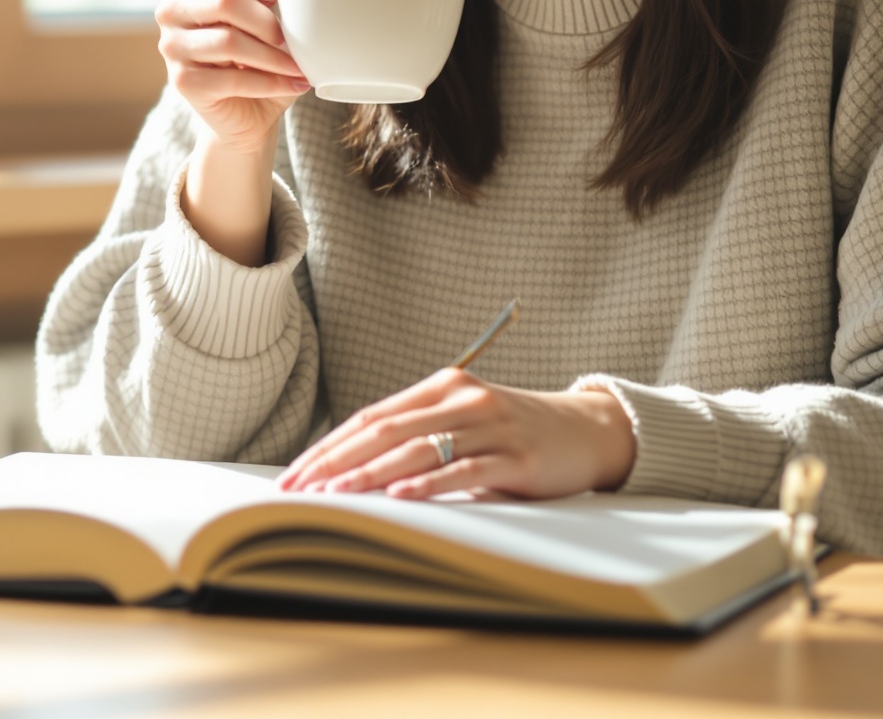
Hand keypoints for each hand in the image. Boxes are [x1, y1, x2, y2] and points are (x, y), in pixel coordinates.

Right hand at [156, 0, 306, 150]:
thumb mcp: (263, 4)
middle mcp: (171, 6)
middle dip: (269, 19)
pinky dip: (270, 83)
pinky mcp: (181, 82)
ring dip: (275, 56)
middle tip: (293, 36)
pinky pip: (232, 79)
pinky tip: (295, 83)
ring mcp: (172, 45)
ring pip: (230, 41)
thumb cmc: (256, 45)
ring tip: (302, 65)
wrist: (246, 106)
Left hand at [277, 369, 636, 500]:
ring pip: (420, 448)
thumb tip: (351, 471)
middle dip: (336, 462)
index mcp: (443, 387)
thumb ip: (420, 435)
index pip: (372, 417)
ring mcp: (492, 426)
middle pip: (386, 430)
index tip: (294, 473)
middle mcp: (463, 399)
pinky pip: (465, 469)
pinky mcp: (518, 457)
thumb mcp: (465, 422)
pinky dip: (429, 483)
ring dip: (371, 474)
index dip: (329, 446)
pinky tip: (400, 495)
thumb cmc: (515, 432)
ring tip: (336, 495)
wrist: (587, 431)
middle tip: (300, 488)